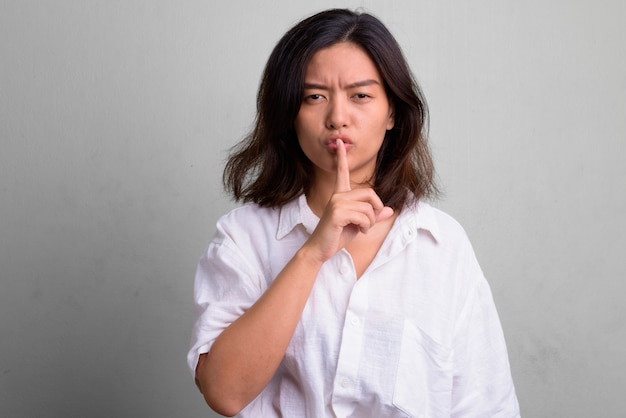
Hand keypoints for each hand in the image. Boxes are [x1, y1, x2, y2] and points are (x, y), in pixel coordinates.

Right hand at [305, 139, 393, 261]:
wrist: (321, 249)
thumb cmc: (337, 235)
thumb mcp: (359, 224)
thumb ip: (372, 216)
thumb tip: (389, 210)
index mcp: (340, 195)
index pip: (342, 172)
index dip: (341, 158)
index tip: (340, 143)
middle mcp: (338, 195)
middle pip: (369, 193)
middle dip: (376, 208)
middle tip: (370, 222)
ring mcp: (337, 203)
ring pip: (368, 208)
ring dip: (371, 222)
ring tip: (363, 229)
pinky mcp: (338, 213)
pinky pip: (364, 216)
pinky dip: (366, 226)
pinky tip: (360, 232)